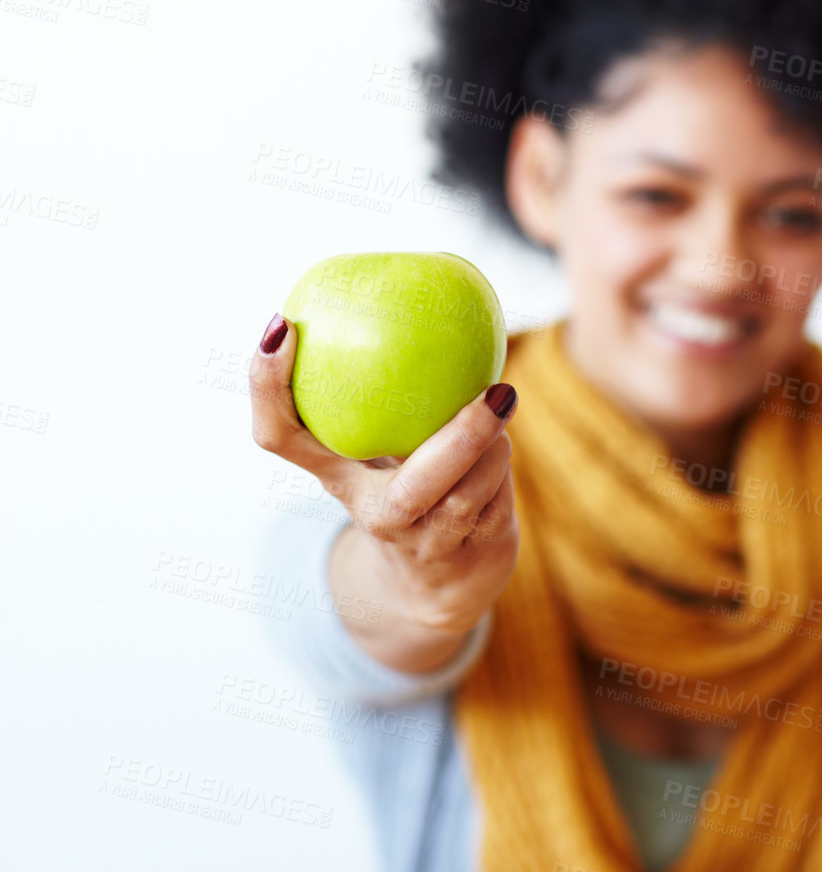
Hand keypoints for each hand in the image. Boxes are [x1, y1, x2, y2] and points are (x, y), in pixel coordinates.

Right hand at [249, 314, 518, 638]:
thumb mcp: (381, 442)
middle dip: (462, 440)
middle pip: (412, 488)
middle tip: (496, 390)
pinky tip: (503, 441)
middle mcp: (375, 515)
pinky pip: (496, 504)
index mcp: (335, 475)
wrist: (437, 583)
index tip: (280, 326)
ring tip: (501, 402)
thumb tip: (407, 288)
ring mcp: (424, 546)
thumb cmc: (407, 483)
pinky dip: (504, 470)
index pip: (279, 435)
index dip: (267, 385)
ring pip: (469, 496)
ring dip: (494, 450)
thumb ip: (383, 385)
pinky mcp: (468, 557)